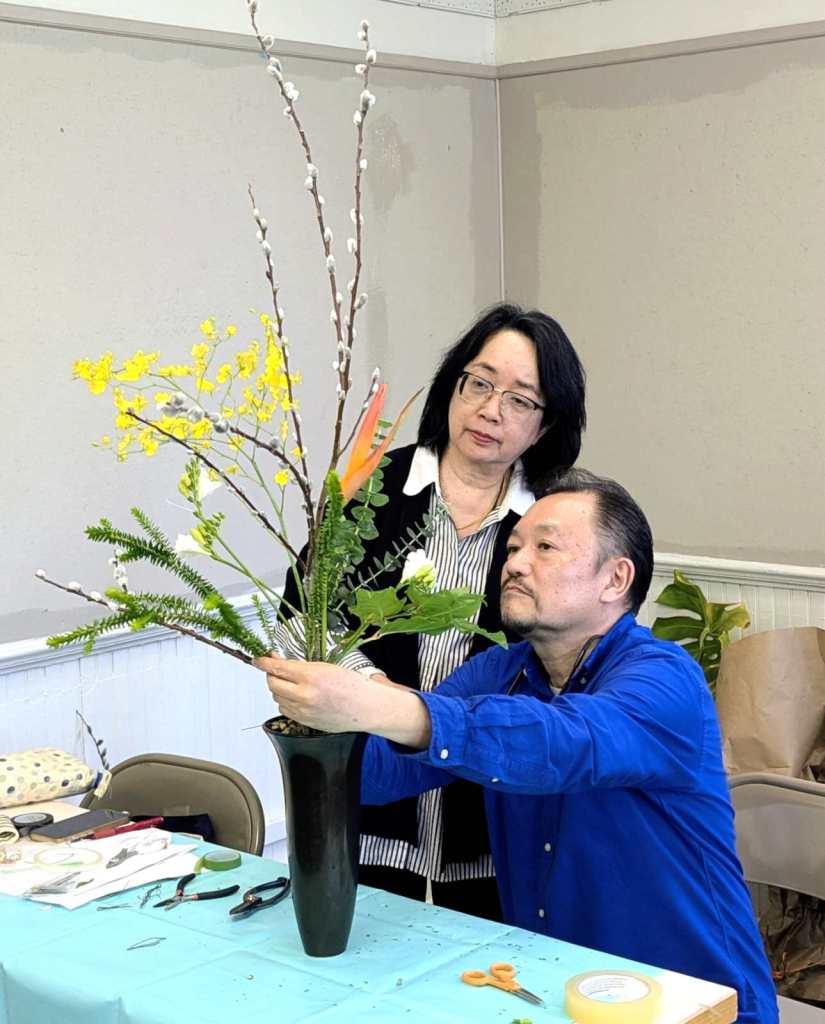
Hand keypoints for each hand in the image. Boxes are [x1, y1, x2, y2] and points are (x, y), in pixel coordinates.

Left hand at [253, 655, 431, 747]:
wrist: (367, 708)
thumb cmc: (354, 686)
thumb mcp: (327, 667)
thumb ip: (301, 666)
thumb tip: (281, 662)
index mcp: (312, 676)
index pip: (278, 668)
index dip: (264, 662)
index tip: (258, 659)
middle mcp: (305, 695)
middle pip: (273, 683)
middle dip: (272, 674)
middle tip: (277, 668)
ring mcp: (304, 711)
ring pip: (277, 698)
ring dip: (280, 688)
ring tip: (292, 683)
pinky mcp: (305, 722)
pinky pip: (285, 710)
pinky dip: (286, 702)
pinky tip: (297, 696)